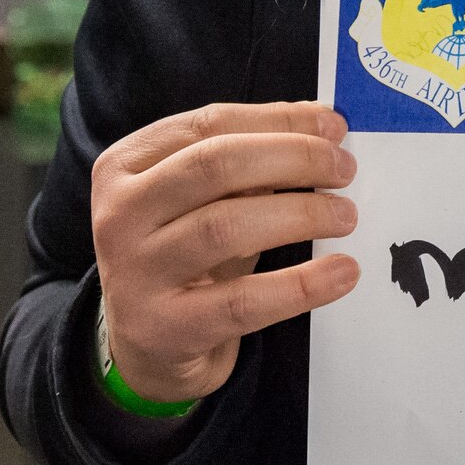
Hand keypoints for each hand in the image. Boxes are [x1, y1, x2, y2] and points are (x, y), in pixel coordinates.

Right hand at [91, 101, 360, 404]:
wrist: (147, 345)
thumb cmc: (186, 252)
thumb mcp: (203, 198)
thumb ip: (250, 158)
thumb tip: (324, 124)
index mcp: (125, 165)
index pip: (210, 124)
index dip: (279, 119)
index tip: (334, 126)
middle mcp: (119, 214)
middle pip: (216, 166)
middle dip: (293, 158)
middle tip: (344, 169)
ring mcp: (134, 273)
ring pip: (226, 227)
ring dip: (301, 214)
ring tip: (345, 216)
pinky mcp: (163, 328)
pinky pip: (244, 301)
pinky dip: (301, 284)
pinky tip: (342, 272)